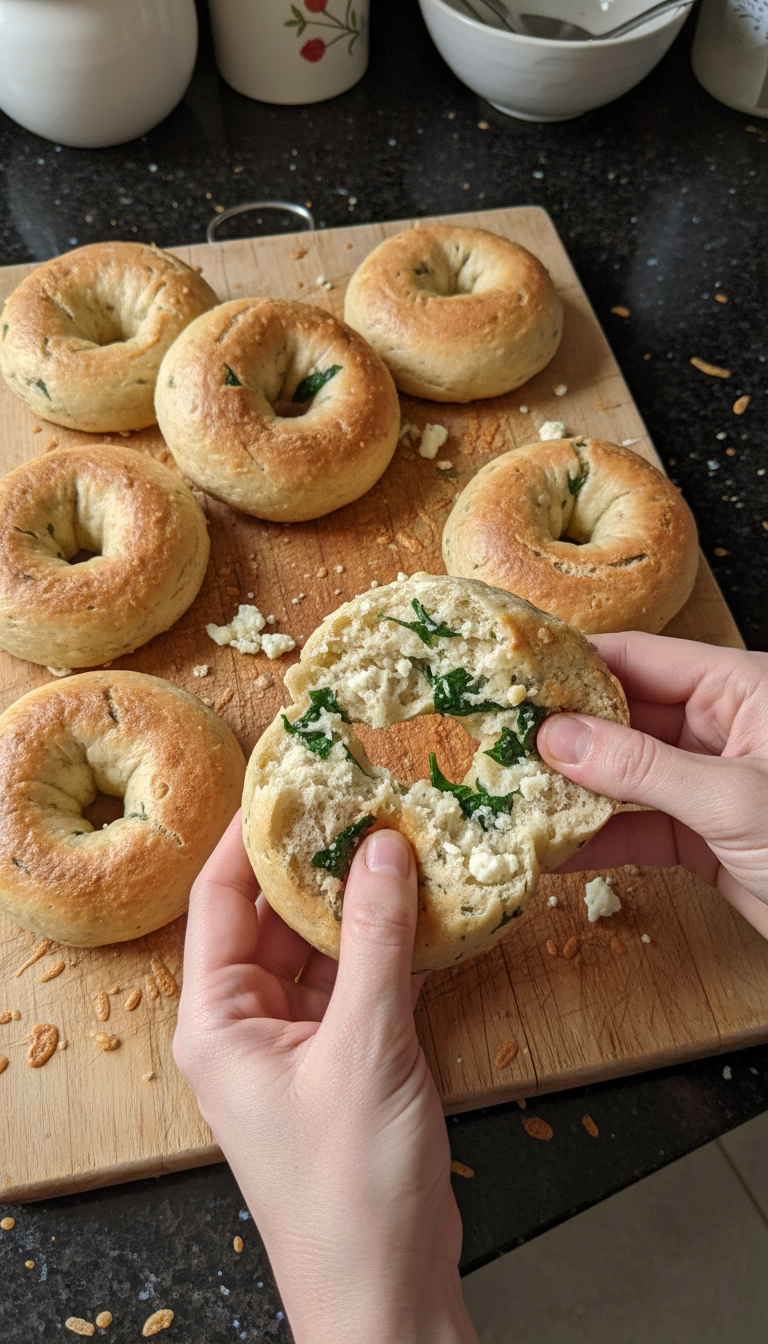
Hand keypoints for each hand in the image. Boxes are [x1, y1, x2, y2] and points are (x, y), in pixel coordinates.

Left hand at [173, 816, 477, 1343]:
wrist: (387, 1291)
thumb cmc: (350, 1191)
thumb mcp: (365, 1049)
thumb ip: (376, 942)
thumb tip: (382, 847)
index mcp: (217, 1022)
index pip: (218, 900)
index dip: (249, 835)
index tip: (289, 777)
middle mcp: (247, 1025)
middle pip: (272, 916)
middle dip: (317, 861)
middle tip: (362, 795)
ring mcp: (297, 1043)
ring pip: (322, 946)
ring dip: (359, 901)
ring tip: (399, 835)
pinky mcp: (344, 1059)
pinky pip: (359, 980)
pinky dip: (388, 945)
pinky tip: (424, 904)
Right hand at [536, 632, 767, 939]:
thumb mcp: (731, 798)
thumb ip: (640, 768)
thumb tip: (558, 739)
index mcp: (740, 689)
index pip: (640, 658)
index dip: (574, 664)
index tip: (515, 673)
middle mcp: (721, 727)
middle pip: (624, 714)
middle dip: (563, 732)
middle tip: (496, 740)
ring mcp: (709, 782)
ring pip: (623, 774)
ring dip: (571, 789)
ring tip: (510, 793)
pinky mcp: (704, 835)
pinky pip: (637, 826)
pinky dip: (596, 839)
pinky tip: (552, 848)